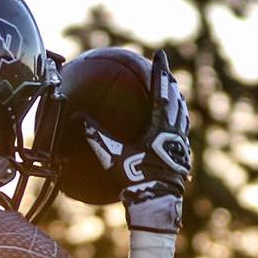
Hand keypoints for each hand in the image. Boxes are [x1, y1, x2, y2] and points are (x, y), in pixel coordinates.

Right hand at [80, 50, 191, 232]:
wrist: (156, 203)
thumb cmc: (135, 179)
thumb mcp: (111, 155)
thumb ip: (94, 135)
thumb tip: (76, 117)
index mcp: (161, 126)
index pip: (161, 91)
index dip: (160, 71)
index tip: (160, 54)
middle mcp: (175, 133)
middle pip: (176, 101)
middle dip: (170, 84)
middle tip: (166, 72)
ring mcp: (181, 146)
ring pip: (181, 117)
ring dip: (176, 103)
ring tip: (173, 96)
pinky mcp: (182, 160)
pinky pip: (180, 134)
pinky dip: (176, 125)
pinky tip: (171, 132)